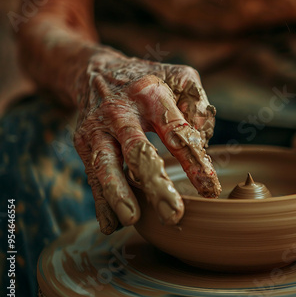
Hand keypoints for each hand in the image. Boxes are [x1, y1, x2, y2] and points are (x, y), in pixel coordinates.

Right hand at [73, 50, 220, 233]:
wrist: (95, 72)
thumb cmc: (149, 80)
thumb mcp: (179, 77)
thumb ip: (197, 104)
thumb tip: (203, 141)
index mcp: (151, 94)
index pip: (176, 131)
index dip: (194, 160)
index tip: (209, 189)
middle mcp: (121, 112)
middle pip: (139, 151)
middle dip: (155, 184)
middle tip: (173, 213)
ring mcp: (98, 129)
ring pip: (106, 165)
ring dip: (119, 194)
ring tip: (133, 219)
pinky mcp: (84, 143)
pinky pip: (92, 175)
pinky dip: (100, 202)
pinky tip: (110, 225)